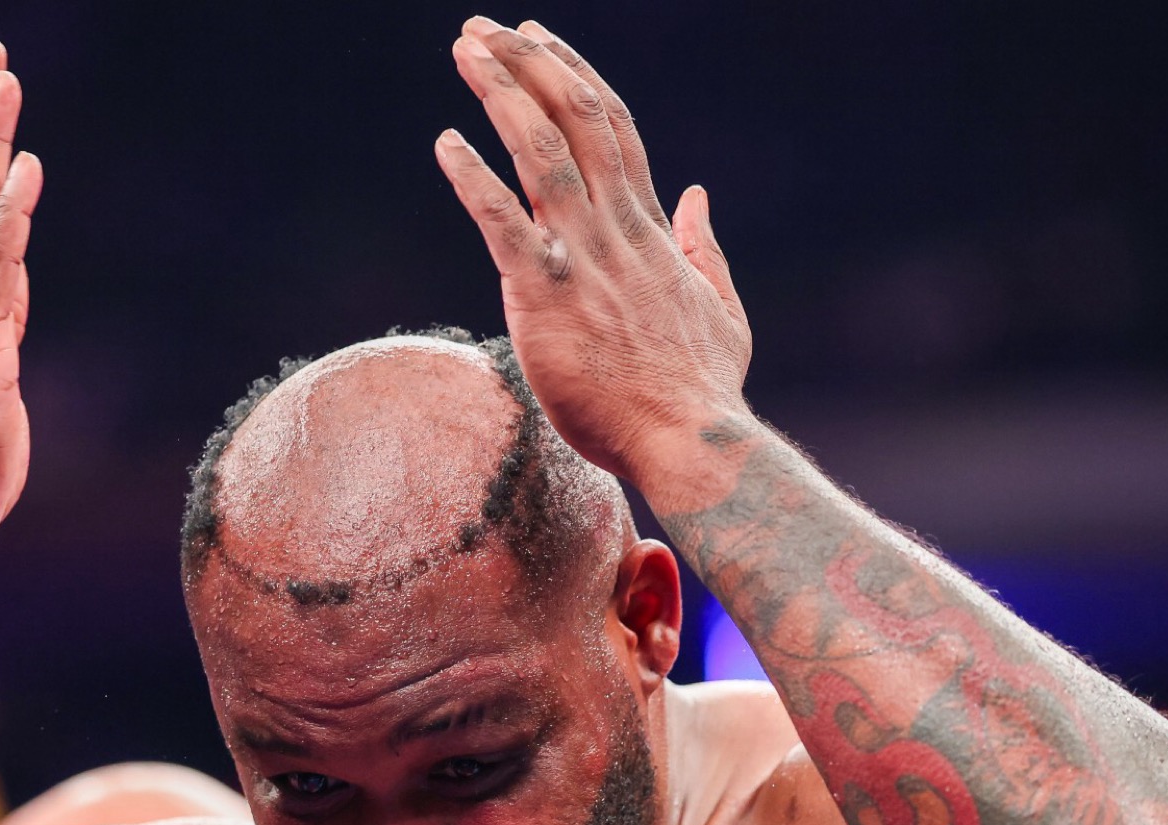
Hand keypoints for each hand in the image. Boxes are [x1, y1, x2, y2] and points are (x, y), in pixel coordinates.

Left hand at [436, 17, 751, 479]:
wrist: (690, 440)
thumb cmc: (700, 390)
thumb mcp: (721, 307)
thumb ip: (703, 248)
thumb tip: (695, 195)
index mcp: (650, 231)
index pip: (614, 130)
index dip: (574, 76)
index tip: (540, 41)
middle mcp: (616, 230)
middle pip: (576, 120)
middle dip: (528, 64)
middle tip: (482, 28)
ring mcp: (583, 259)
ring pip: (542, 152)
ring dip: (501, 94)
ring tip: (464, 50)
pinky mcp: (547, 296)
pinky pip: (503, 223)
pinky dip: (473, 177)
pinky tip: (445, 143)